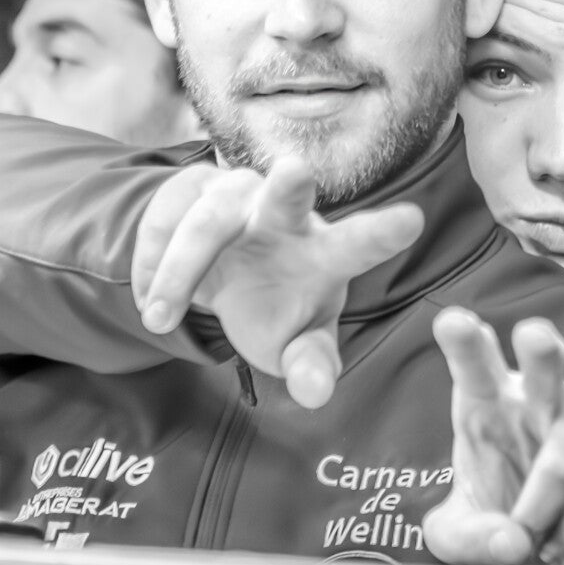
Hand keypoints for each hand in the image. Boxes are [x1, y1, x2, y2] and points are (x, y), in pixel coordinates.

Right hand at [131, 156, 424, 408]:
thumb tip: (318, 393)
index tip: (413, 220)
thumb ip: (311, 364)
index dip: (383, 233)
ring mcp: (234, 196)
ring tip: (158, 320)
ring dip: (179, 271)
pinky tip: (150, 298)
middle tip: (295, 171)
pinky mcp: (186, 192)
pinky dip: (151, 268)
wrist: (216, 275)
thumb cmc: (274, 307)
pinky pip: (162, 225)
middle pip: (289, 196)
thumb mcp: (295, 343)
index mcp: (324, 252)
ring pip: (207, 222)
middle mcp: (284, 215)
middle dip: (291, 185)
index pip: (359, 243)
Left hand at [423, 308, 563, 564]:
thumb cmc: (504, 525)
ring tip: (529, 540)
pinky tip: (559, 543)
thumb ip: (470, 541)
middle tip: (533, 336)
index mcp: (488, 403)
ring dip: (546, 498)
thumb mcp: (463, 541)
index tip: (452, 322)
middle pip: (544, 360)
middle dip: (541, 347)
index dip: (465, 343)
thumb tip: (512, 542)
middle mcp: (540, 400)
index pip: (474, 365)